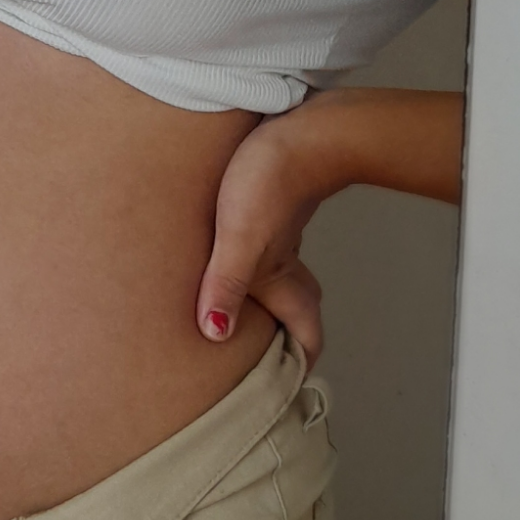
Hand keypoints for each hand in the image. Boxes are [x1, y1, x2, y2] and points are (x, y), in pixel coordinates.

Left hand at [196, 115, 328, 369]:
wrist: (301, 122)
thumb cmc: (273, 175)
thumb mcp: (240, 235)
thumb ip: (226, 284)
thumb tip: (215, 335)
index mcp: (282, 278)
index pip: (304, 337)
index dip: (298, 368)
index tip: (284, 397)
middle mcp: (286, 262)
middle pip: (295, 314)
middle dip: (283, 343)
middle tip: (260, 369)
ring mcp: (279, 235)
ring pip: (279, 281)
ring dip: (264, 304)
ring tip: (237, 322)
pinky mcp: (269, 207)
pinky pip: (265, 250)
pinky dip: (252, 267)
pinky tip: (228, 258)